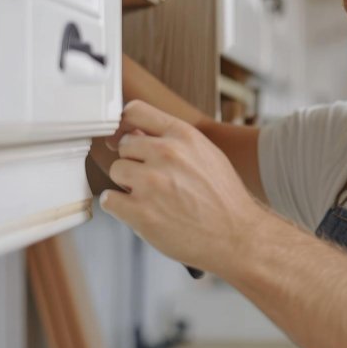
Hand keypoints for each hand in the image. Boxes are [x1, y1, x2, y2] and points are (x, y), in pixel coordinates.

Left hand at [100, 100, 263, 272]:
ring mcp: (152, 183)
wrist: (237, 236)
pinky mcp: (141, 212)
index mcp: (184, 136)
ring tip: (151, 197)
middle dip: (134, 161)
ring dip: (127, 185)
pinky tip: (140, 211)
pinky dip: (119, 207)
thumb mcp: (206, 155)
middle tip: (153, 179)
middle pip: (124, 145)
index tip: (124, 136)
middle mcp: (167, 154)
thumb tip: (137, 133)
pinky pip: (109, 200)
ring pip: (116, 171)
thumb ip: (173, 141)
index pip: (135, 111)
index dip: (126, 124)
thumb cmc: (224, 198)